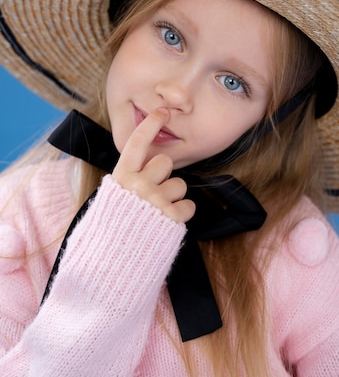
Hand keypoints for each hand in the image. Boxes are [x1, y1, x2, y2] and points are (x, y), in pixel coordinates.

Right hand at [112, 108, 194, 222]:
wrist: (111, 265)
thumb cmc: (112, 230)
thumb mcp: (111, 198)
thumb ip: (127, 179)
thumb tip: (144, 164)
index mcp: (121, 177)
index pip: (136, 143)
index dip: (150, 125)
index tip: (162, 111)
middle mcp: (138, 185)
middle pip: (165, 162)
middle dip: (163, 175)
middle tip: (152, 192)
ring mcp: (155, 200)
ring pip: (180, 184)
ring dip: (173, 196)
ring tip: (157, 212)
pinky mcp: (171, 217)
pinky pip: (188, 206)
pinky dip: (181, 214)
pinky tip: (167, 223)